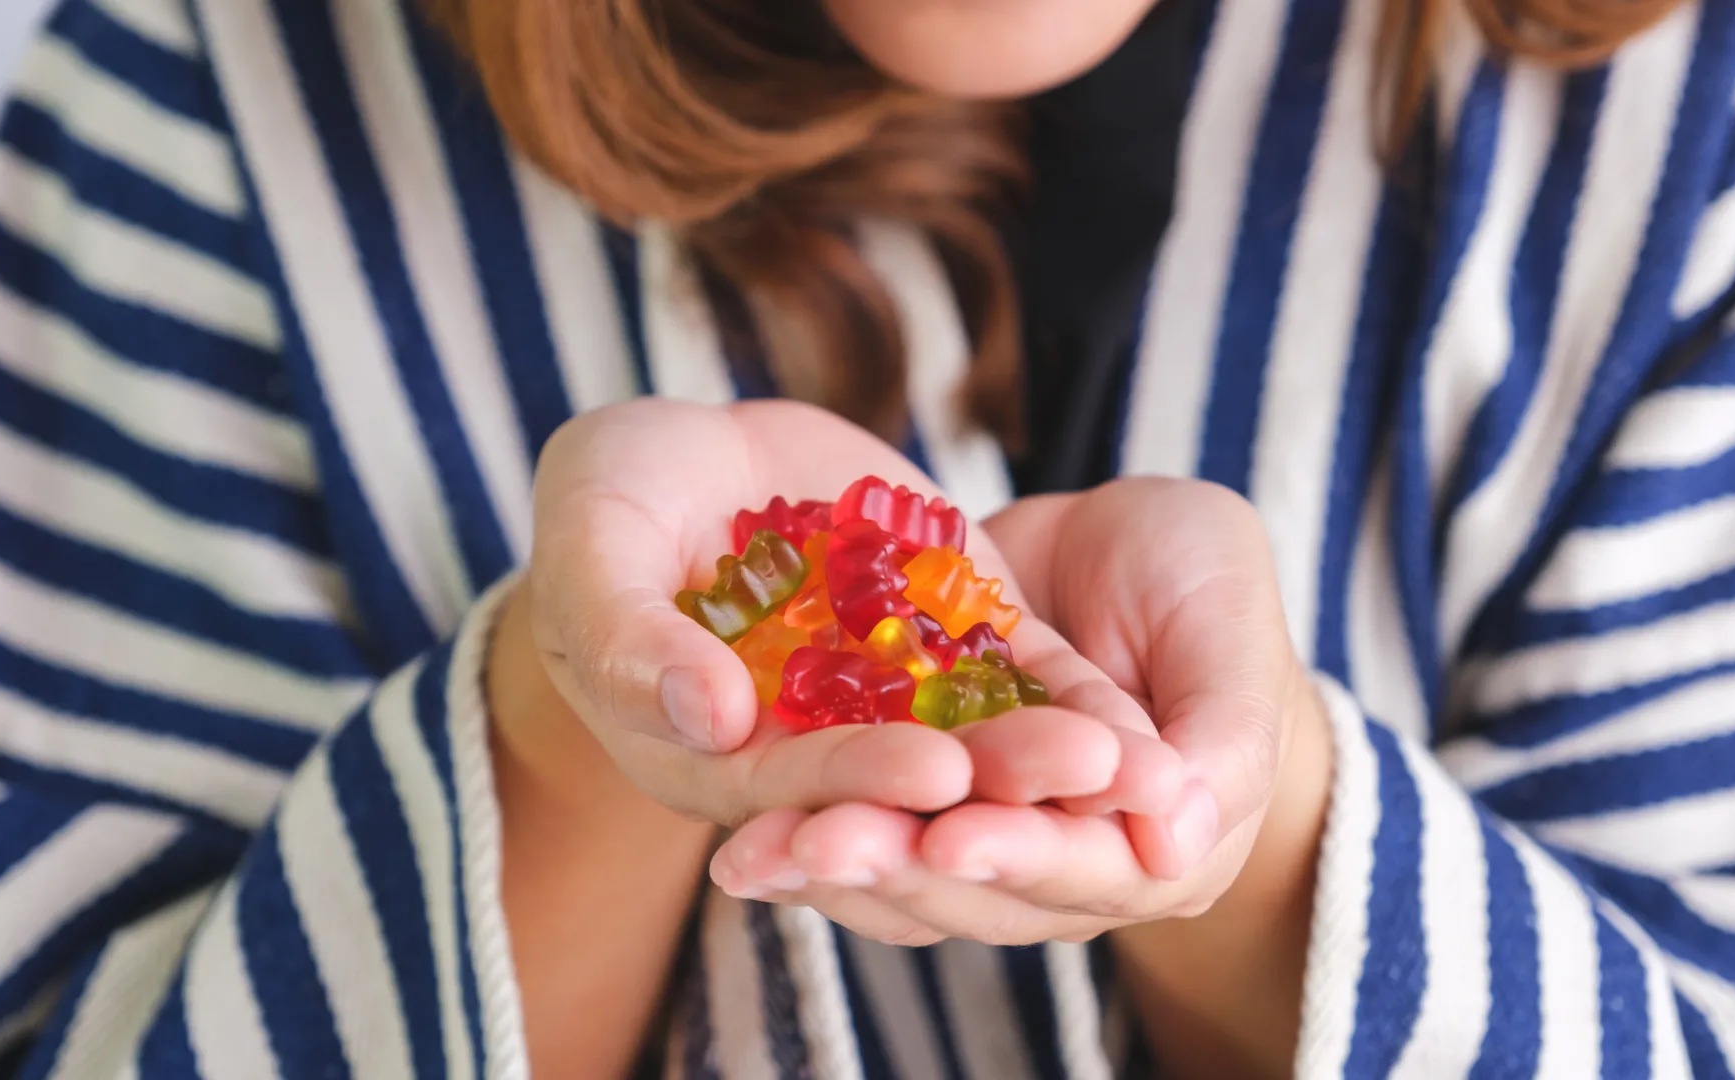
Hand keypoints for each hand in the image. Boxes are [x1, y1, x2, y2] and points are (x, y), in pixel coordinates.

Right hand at [500, 399, 1164, 835]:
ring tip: (1132, 765)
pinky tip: (1144, 728)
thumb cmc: (604, 501)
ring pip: (974, 746)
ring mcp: (889, 699)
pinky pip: (1017, 681)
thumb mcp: (590, 544)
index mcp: (710, 757)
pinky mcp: (948, 642)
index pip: (786, 786)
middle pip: (899, 787)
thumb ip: (627, 635)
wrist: (681, 455)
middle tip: (1071, 778)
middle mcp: (810, 748)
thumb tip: (702, 718)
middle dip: (987, 789)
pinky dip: (1075, 705)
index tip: (930, 775)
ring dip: (1052, 762)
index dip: (856, 782)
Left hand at [707, 478, 1329, 950]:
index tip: (953, 836)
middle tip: (820, 846)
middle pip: (972, 885)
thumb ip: (1221, 738)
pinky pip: (858, 818)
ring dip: (832, 863)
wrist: (1136, 538)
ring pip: (902, 870)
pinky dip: (802, 824)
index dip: (1017, 853)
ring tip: (754, 854)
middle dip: (896, 865)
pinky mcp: (921, 793)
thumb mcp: (1226, 630)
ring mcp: (983, 832)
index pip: (1082, 868)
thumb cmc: (1208, 582)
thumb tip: (1179, 841)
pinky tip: (736, 836)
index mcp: (1157, 849)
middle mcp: (1062, 866)